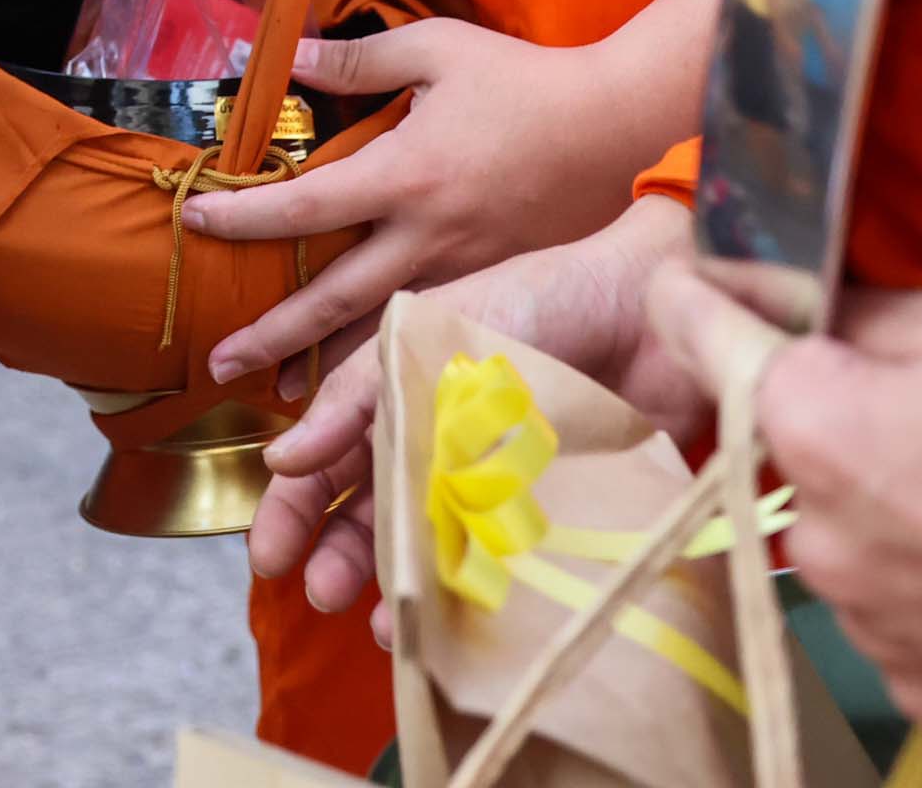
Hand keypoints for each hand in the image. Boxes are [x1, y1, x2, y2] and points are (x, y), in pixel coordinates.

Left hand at [183, 20, 666, 391]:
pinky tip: (366, 381)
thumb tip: (287, 56)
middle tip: (218, 365)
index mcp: (406, 174)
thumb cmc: (521, 78)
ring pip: (383, 330)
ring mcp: (466, 270)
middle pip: (334, 299)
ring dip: (327, 365)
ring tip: (279, 395)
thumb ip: (356, 60)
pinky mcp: (497, 285)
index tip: (196, 222)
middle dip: (273, 335)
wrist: (614, 122)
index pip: (305, 207)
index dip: (245, 218)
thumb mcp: (434, 48)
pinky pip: (433, 329)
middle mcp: (429, 235)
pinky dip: (392, 358)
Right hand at [248, 194, 699, 632]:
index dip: (293, 509)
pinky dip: (464, 600)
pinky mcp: (546, 517)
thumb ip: (355, 396)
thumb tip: (281, 461)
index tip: (267, 553)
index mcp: (401, 396)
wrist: (653, 307)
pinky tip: (445, 620)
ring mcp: (493, 488)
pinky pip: (494, 569)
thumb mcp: (425, 332)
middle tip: (317, 590)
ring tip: (383, 625)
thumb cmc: (540, 297)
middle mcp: (440, 448)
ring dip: (396, 589)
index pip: (328, 460)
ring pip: (427, 551)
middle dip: (336, 559)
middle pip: (371, 515)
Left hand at [645, 264, 921, 775]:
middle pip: (791, 456)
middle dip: (840, 426)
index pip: (700, 341)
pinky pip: (904, 620)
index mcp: (819, 429)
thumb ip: (865, 314)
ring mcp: (874, 631)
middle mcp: (822, 543)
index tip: (695, 287)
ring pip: (850, 545)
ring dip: (896, 517)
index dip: (699, 306)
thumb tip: (797, 307)